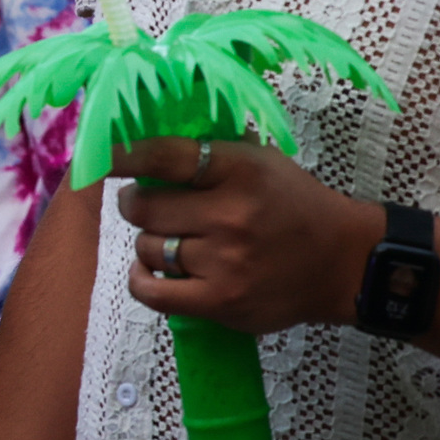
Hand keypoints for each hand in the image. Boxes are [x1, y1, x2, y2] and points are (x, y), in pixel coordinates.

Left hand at [111, 135, 376, 335]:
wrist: (341, 262)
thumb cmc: (294, 204)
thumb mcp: (260, 161)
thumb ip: (210, 153)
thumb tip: (145, 137)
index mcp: (240, 170)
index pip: (163, 155)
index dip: (122, 154)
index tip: (98, 154)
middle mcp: (230, 215)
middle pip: (143, 207)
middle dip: (134, 203)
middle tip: (142, 203)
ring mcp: (225, 262)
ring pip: (147, 247)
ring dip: (148, 242)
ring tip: (167, 238)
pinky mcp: (221, 303)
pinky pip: (154, 292)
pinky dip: (142, 280)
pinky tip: (150, 270)